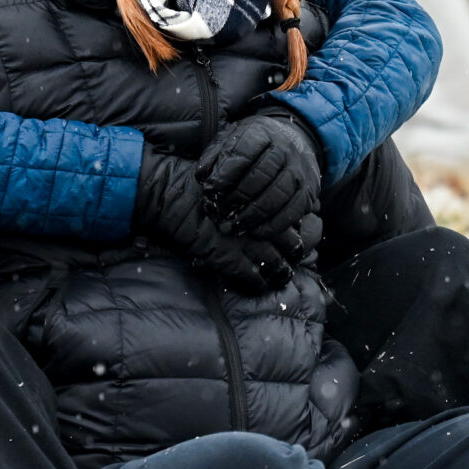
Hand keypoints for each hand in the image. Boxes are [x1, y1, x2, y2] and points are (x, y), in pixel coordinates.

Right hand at [134, 146, 292, 291]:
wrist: (168, 192)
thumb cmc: (196, 183)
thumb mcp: (231, 183)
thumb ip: (252, 196)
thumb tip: (269, 207)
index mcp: (263, 199)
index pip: (295, 220)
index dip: (300, 231)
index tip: (297, 237)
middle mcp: (259, 220)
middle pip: (293, 244)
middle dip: (295, 254)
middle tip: (294, 260)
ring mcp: (244, 240)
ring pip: (276, 265)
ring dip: (280, 273)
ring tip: (280, 277)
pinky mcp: (227, 257)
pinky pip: (251, 277)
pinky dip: (258, 284)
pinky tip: (258, 285)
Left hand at [196, 110, 322, 248]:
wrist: (293, 141)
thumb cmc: (254, 145)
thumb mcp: (231, 139)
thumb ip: (215, 155)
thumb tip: (202, 176)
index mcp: (261, 132)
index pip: (243, 152)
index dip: (225, 174)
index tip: (210, 191)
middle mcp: (285, 149)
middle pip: (260, 176)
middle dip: (237, 198)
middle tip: (221, 213)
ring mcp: (299, 170)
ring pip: (277, 195)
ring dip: (253, 215)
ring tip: (234, 226)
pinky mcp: (309, 191)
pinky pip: (293, 211)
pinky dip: (273, 225)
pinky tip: (255, 231)